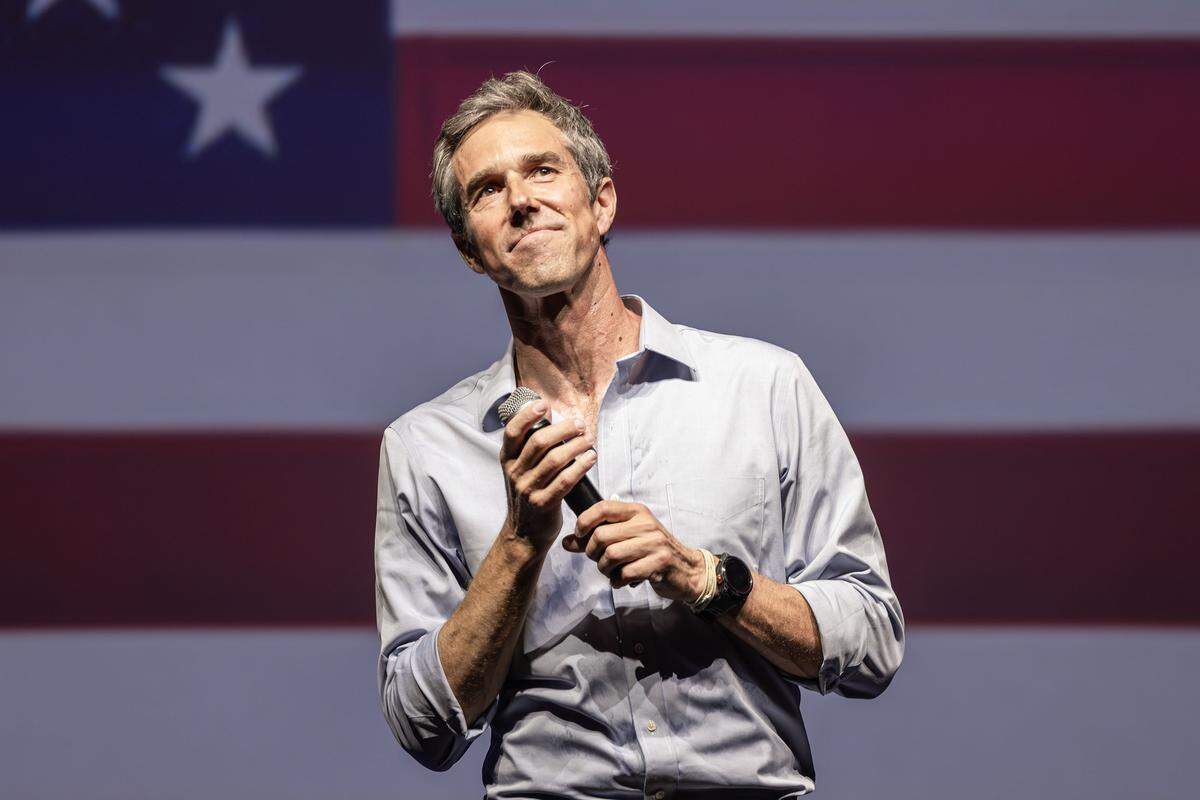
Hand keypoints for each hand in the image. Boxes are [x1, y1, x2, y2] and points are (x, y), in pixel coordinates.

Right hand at [500, 401, 596, 553]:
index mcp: (507, 459)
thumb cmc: (528, 493)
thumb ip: (531, 442)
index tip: (544, 405)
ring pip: (555, 460)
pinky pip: (565, 481)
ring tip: (589, 439)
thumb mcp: (521, 468)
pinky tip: (590, 458)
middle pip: (539, 443)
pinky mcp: (543, 504)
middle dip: (563, 429)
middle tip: (580, 424)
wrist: (524, 533)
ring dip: (576, 446)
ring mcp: (527, 489)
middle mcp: (514, 473)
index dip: (527, 415)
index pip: (512, 432)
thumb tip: (546, 411)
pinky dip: (580, 467)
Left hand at [563, 499, 705, 601]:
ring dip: (604, 569)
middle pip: (601, 536)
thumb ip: (597, 538)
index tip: (579, 535)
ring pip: (610, 556)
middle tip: (598, 560)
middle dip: (592, 553)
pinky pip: (624, 574)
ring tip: (611, 571)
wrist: (687, 569)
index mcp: (636, 512)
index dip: (584, 522)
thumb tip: (567, 542)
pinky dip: (617, 581)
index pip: (603, 507)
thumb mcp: (628, 537)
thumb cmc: (652, 551)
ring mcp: (654, 543)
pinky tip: (622, 580)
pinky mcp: (659, 563)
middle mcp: (645, 524)